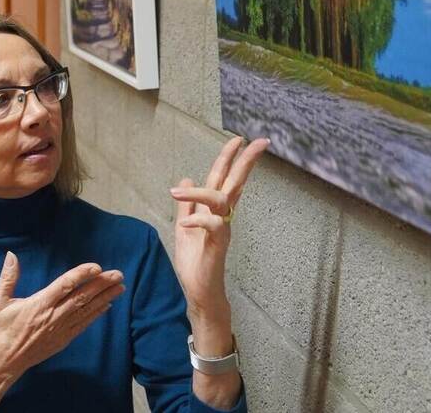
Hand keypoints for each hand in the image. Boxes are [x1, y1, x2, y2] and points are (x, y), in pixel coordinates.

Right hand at [0, 252, 125, 383]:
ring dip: (104, 298)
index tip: (96, 267)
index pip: (64, 285)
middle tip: (118, 274)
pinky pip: (83, 325)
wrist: (1, 363)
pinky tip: (106, 306)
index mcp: (38, 305)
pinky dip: (96, 314)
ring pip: (86, 311)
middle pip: (82, 297)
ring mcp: (59, 330)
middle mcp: (52, 317)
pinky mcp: (62, 340)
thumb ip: (8, 278)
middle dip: (101, 285)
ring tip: (119, 287)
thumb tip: (11, 255)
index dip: (81, 275)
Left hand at [169, 137, 269, 322]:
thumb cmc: (195, 262)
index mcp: (214, 211)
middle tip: (254, 141)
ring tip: (176, 192)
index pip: (225, 180)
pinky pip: (212, 224)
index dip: (231, 159)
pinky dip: (196, 220)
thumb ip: (186, 204)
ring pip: (220, 199)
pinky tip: (184, 223)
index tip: (240, 139)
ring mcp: (221, 230)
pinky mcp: (217, 245)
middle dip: (243, 161)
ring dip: (199, 191)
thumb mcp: (184, 227)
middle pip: (235, 183)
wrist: (199, 291)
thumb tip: (186, 178)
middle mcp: (222, 217)